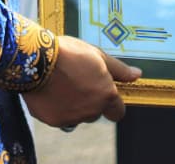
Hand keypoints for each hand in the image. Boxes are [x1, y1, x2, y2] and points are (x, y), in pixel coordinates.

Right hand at [21, 36, 140, 127]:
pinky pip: (59, 116)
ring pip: (77, 115)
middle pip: (96, 112)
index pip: (118, 112)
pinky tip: (51, 90)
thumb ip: (119, 69)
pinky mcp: (53, 120)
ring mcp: (72, 117)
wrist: (37, 60)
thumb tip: (137, 75)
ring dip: (74, 104)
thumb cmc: (70, 54)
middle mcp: (91, 110)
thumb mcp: (98, 56)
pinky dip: (57, 106)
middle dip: (91, 100)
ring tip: (64, 83)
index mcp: (105, 95)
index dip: (113, 104)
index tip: (105, 93)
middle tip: (79, 80)